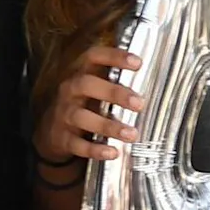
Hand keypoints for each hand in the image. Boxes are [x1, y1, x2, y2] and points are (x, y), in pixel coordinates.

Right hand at [39, 44, 141, 163]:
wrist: (51, 131)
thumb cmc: (85, 103)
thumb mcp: (96, 87)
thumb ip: (117, 80)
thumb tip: (158, 76)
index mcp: (81, 73)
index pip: (93, 57)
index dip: (114, 56)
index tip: (137, 62)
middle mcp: (70, 91)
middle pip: (86, 84)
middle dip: (113, 92)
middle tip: (139, 103)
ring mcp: (64, 114)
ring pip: (81, 116)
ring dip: (108, 125)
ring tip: (132, 134)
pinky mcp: (62, 138)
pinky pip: (77, 144)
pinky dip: (95, 149)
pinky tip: (113, 153)